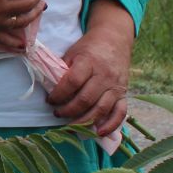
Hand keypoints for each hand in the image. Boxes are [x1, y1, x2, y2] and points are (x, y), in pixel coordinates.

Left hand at [46, 1, 133, 137]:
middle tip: (57, 113)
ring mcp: (116, 86)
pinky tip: (98, 132)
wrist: (114, 40)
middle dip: (68, 111)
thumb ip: (62, 70)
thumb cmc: (88, 48)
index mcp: (88, 62)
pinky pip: (120, 112)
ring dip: (84, 121)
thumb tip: (48, 88)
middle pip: (86, 99)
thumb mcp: (72, 52)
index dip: (59, 94)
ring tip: (70, 125)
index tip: (50, 100)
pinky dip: (110, 125)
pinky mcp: (124, 94)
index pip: (72, 82)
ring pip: (101, 109)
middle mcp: (104, 75)